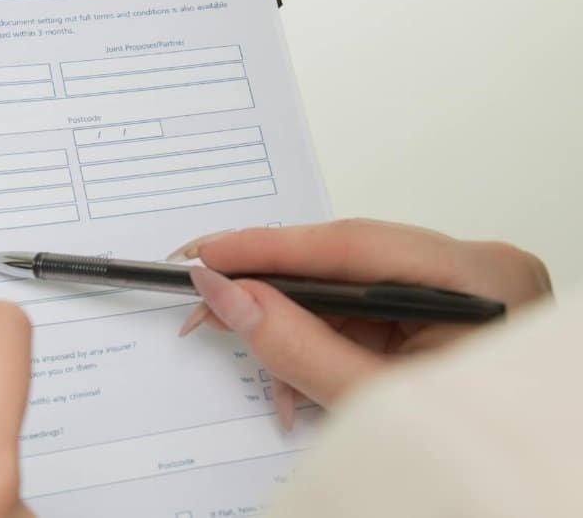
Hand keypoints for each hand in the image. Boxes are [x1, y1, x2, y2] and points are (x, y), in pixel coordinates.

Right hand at [170, 219, 551, 427]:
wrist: (528, 496)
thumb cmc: (475, 456)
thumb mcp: (374, 400)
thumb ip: (296, 345)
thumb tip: (229, 296)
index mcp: (478, 278)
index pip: (354, 245)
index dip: (270, 247)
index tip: (208, 255)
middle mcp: (475, 272)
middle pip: (349, 266)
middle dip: (275, 291)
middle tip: (208, 296)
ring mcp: (463, 296)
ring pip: (354, 294)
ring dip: (298, 329)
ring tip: (259, 364)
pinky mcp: (447, 320)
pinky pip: (371, 319)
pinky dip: (329, 346)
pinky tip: (300, 381)